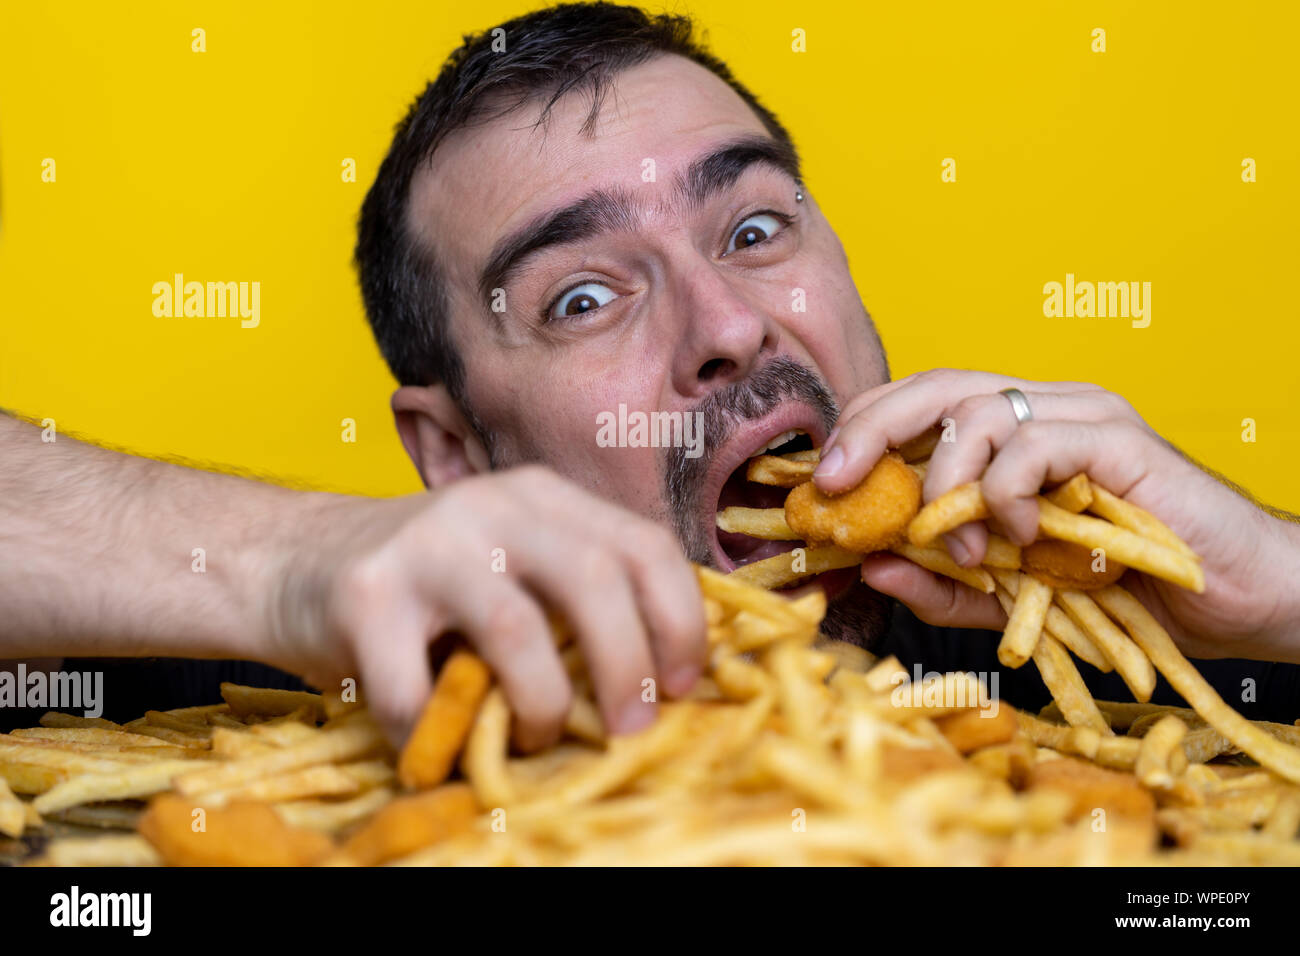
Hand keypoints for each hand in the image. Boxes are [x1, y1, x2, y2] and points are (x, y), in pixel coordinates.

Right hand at [267, 466, 705, 749]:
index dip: (680, 618)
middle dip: (629, 667)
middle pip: (595, 580)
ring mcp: (426, 542)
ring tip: (532, 739)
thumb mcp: (512, 563)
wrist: (293, 559)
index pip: (643, 544)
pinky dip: (436, 736)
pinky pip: (417, 687)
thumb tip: (662, 679)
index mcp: (543, 497)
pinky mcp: (365, 591)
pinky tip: (437, 746)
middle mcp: (492, 504)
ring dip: (540, 706)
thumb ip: (573, 598)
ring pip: (518, 630)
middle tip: (632, 728)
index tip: (684, 684)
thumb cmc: (427, 582)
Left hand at [814, 369, 1299, 663]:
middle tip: (837, 480)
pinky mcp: (1120, 439)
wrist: (1243, 600)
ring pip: (978, 408)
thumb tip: (868, 565)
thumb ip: (943, 586)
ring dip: (946, 483)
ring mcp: (1082, 416)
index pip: (918, 406)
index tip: (821, 483)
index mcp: (1010, 436)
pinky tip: (1020, 535)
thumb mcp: (1012, 601)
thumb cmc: (1131, 592)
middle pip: (933, 386)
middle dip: (870, 428)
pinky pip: (1037, 443)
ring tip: (963, 549)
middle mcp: (1041, 410)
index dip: (863, 433)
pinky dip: (1007, 490)